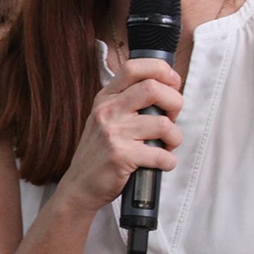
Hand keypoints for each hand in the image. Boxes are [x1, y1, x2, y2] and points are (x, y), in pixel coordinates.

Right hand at [56, 56, 182, 214]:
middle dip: (175, 102)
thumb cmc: (99, 153)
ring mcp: (113, 133)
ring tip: (168, 146)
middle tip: (173, 117)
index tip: (173, 84)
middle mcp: (107, 111)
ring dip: (175, 138)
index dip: (161, 71)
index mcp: (106, 98)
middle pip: (153, 88)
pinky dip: (168, 161)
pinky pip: (160, 155)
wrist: (79, 186)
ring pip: (163, 124)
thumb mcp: (105, 119)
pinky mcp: (120, 156)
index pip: (134, 67)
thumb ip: (128, 103)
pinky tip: (161, 164)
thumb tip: (168, 93)